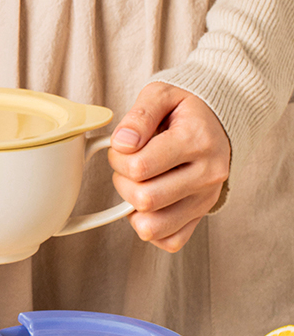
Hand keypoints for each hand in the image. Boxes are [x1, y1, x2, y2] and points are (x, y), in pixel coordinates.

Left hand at [108, 82, 230, 252]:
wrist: (218, 120)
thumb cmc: (184, 110)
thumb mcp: (160, 95)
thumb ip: (139, 115)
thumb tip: (123, 144)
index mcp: (197, 140)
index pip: (138, 168)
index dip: (118, 159)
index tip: (122, 148)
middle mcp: (207, 174)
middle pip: (144, 199)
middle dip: (122, 182)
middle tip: (128, 166)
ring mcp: (206, 199)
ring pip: (153, 227)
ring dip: (133, 209)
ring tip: (138, 185)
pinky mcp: (202, 215)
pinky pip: (169, 241)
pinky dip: (150, 228)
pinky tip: (150, 204)